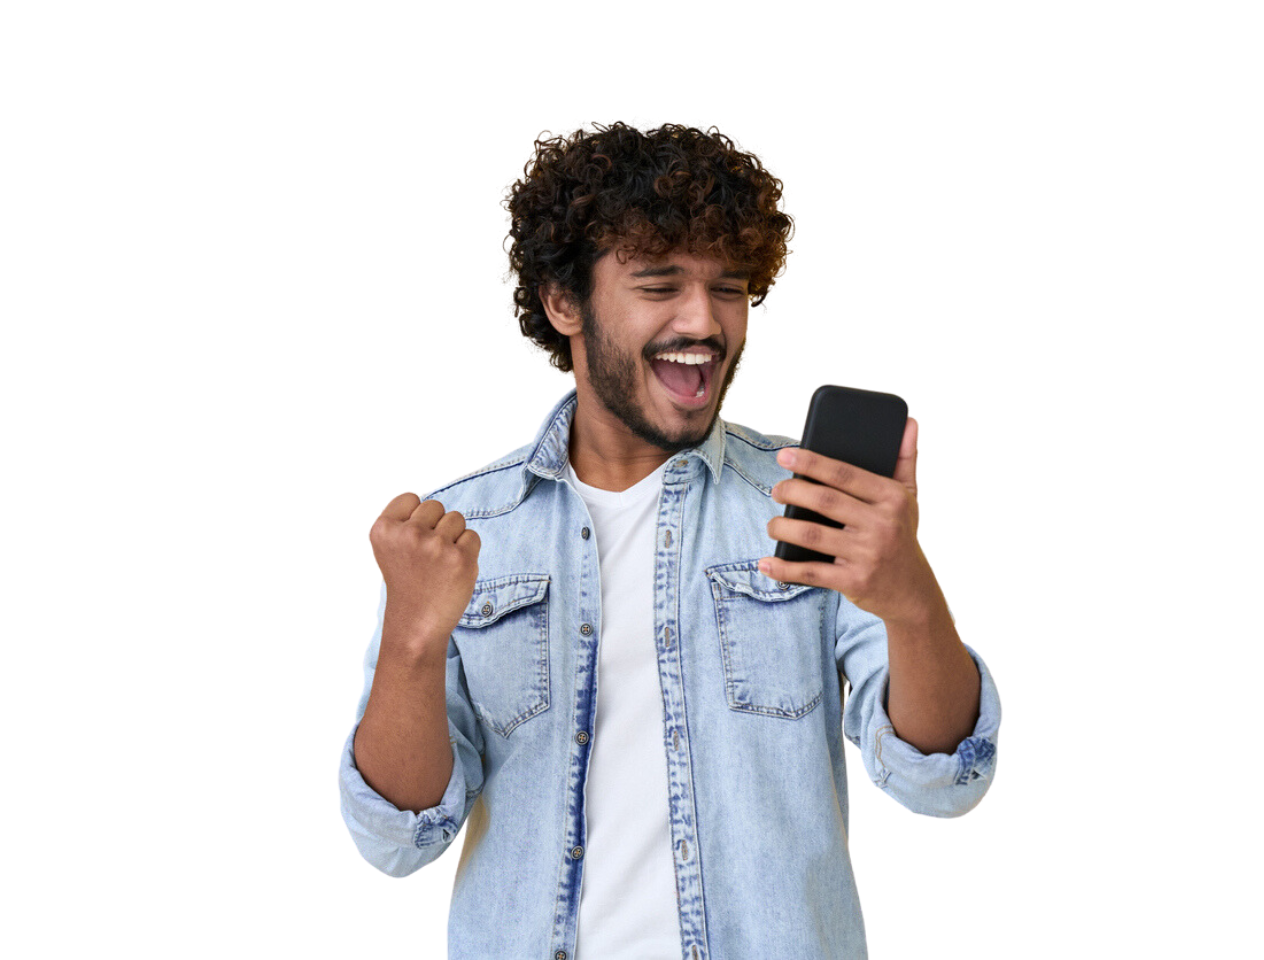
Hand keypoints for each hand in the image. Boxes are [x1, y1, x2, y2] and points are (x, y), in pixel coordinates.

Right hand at [369, 494, 480, 661]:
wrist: (416, 623)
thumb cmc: (407, 582)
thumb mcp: (390, 547)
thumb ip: (404, 521)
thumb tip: (435, 505)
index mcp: (384, 529)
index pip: (410, 498)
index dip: (416, 518)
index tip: (411, 542)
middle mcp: (408, 534)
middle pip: (436, 506)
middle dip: (436, 526)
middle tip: (427, 556)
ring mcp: (435, 545)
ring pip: (456, 518)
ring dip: (453, 537)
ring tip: (439, 563)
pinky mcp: (460, 559)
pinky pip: (472, 536)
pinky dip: (468, 551)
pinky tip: (453, 569)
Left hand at [761, 418, 944, 627]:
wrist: (913, 592)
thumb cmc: (903, 536)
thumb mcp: (909, 498)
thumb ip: (905, 459)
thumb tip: (908, 421)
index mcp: (891, 498)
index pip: (844, 474)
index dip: (811, 463)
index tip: (784, 456)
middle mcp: (881, 524)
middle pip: (824, 501)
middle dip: (792, 492)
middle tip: (776, 490)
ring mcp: (867, 554)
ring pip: (812, 535)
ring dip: (783, 528)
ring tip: (772, 524)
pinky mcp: (854, 581)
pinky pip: (812, 573)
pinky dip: (785, 569)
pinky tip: (767, 563)